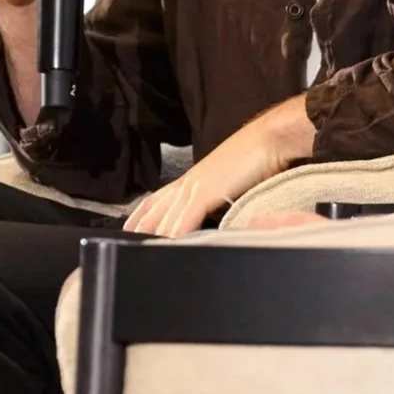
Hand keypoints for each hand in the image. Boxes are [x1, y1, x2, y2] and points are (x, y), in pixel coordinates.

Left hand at [125, 96, 315, 237]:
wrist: (271, 138)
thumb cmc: (258, 157)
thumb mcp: (231, 180)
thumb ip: (218, 197)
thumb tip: (215, 214)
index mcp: (193, 177)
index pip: (158, 198)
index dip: (141, 215)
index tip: (128, 230)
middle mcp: (188, 181)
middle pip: (154, 208)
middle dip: (138, 229)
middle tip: (122, 247)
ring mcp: (195, 185)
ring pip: (164, 216)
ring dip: (152, 236)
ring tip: (138, 255)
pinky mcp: (206, 192)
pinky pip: (184, 218)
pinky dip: (174, 235)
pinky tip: (167, 249)